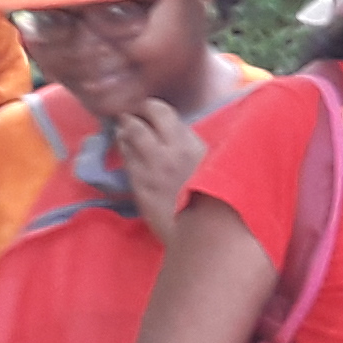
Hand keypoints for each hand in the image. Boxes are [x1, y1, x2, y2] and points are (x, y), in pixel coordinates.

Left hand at [108, 98, 211, 241]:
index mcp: (191, 144)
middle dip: (132, 116)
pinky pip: (127, 162)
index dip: (152, 109)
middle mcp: (168, 151)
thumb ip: (196, 146)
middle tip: (129, 117)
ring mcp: (150, 169)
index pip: (163, 113)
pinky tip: (126, 153)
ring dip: (124, 132)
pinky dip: (124, 152)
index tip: (149, 111)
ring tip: (123, 132)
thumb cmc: (219, 201)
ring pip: (128, 139)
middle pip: (140, 122)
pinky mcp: (139, 187)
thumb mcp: (215, 164)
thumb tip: (181, 135)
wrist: (205, 233)